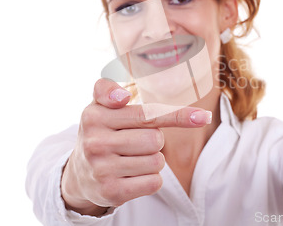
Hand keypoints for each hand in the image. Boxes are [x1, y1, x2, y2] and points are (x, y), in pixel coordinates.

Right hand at [61, 78, 211, 215]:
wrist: (79, 175)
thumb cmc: (100, 132)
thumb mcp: (98, 106)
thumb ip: (108, 89)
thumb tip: (122, 95)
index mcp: (94, 115)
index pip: (146, 113)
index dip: (177, 115)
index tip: (203, 117)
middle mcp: (95, 142)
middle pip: (156, 139)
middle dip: (154, 140)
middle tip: (134, 142)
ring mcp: (102, 169)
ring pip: (157, 161)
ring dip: (153, 160)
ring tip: (131, 159)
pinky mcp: (111, 192)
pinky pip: (154, 182)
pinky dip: (151, 179)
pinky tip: (132, 176)